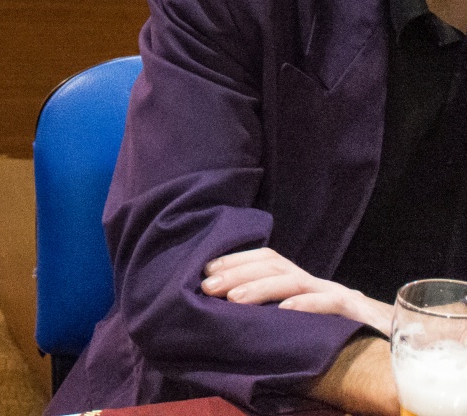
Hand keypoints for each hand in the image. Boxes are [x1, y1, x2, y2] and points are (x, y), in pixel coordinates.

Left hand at [200, 248, 393, 334]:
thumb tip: (228, 309)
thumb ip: (273, 311)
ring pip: (295, 281)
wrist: (397, 340)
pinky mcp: (356, 314)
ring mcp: (336, 294)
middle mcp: (316, 282)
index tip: (204, 271)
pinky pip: (331, 304)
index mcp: (301, 280)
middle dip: (237, 273)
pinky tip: (285, 311)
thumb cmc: (338, 330)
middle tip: (207, 287)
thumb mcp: (301, 317)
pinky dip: (308, 305)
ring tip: (234, 300)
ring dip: (261, 287)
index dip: (234, 261)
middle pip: (274, 266)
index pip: (265, 259)